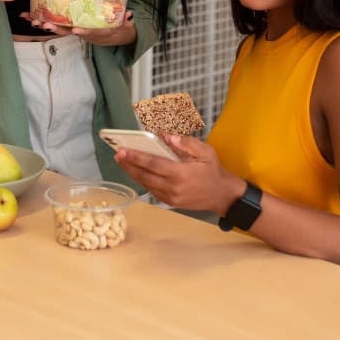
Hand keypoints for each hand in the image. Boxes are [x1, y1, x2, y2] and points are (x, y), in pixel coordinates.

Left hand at [20, 11, 137, 45]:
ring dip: (42, 23)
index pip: (89, 31)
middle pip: (66, 31)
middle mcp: (82, 32)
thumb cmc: (117, 28)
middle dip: (54, 28)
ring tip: (30, 18)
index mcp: (96, 31)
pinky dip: (42, 20)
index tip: (75, 30)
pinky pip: (54, 24)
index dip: (82, 31)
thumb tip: (129, 15)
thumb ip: (126, 20)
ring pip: (57, 27)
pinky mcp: (69, 26)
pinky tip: (30, 16)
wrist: (113, 36)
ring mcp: (74, 29)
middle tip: (43, 24)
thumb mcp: (124, 25)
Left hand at [114, 134, 240, 213]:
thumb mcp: (205, 152)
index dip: (136, 157)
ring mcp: (171, 197)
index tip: (123, 150)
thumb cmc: (213, 171)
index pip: (153, 164)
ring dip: (133, 173)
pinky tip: (136, 171)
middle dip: (129, 165)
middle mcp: (173, 187)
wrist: (222, 195)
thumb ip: (185, 143)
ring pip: (146, 184)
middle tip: (118, 154)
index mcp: (180, 174)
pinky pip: (152, 190)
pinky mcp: (170, 202)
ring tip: (123, 161)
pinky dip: (143, 180)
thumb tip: (166, 137)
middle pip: (145, 176)